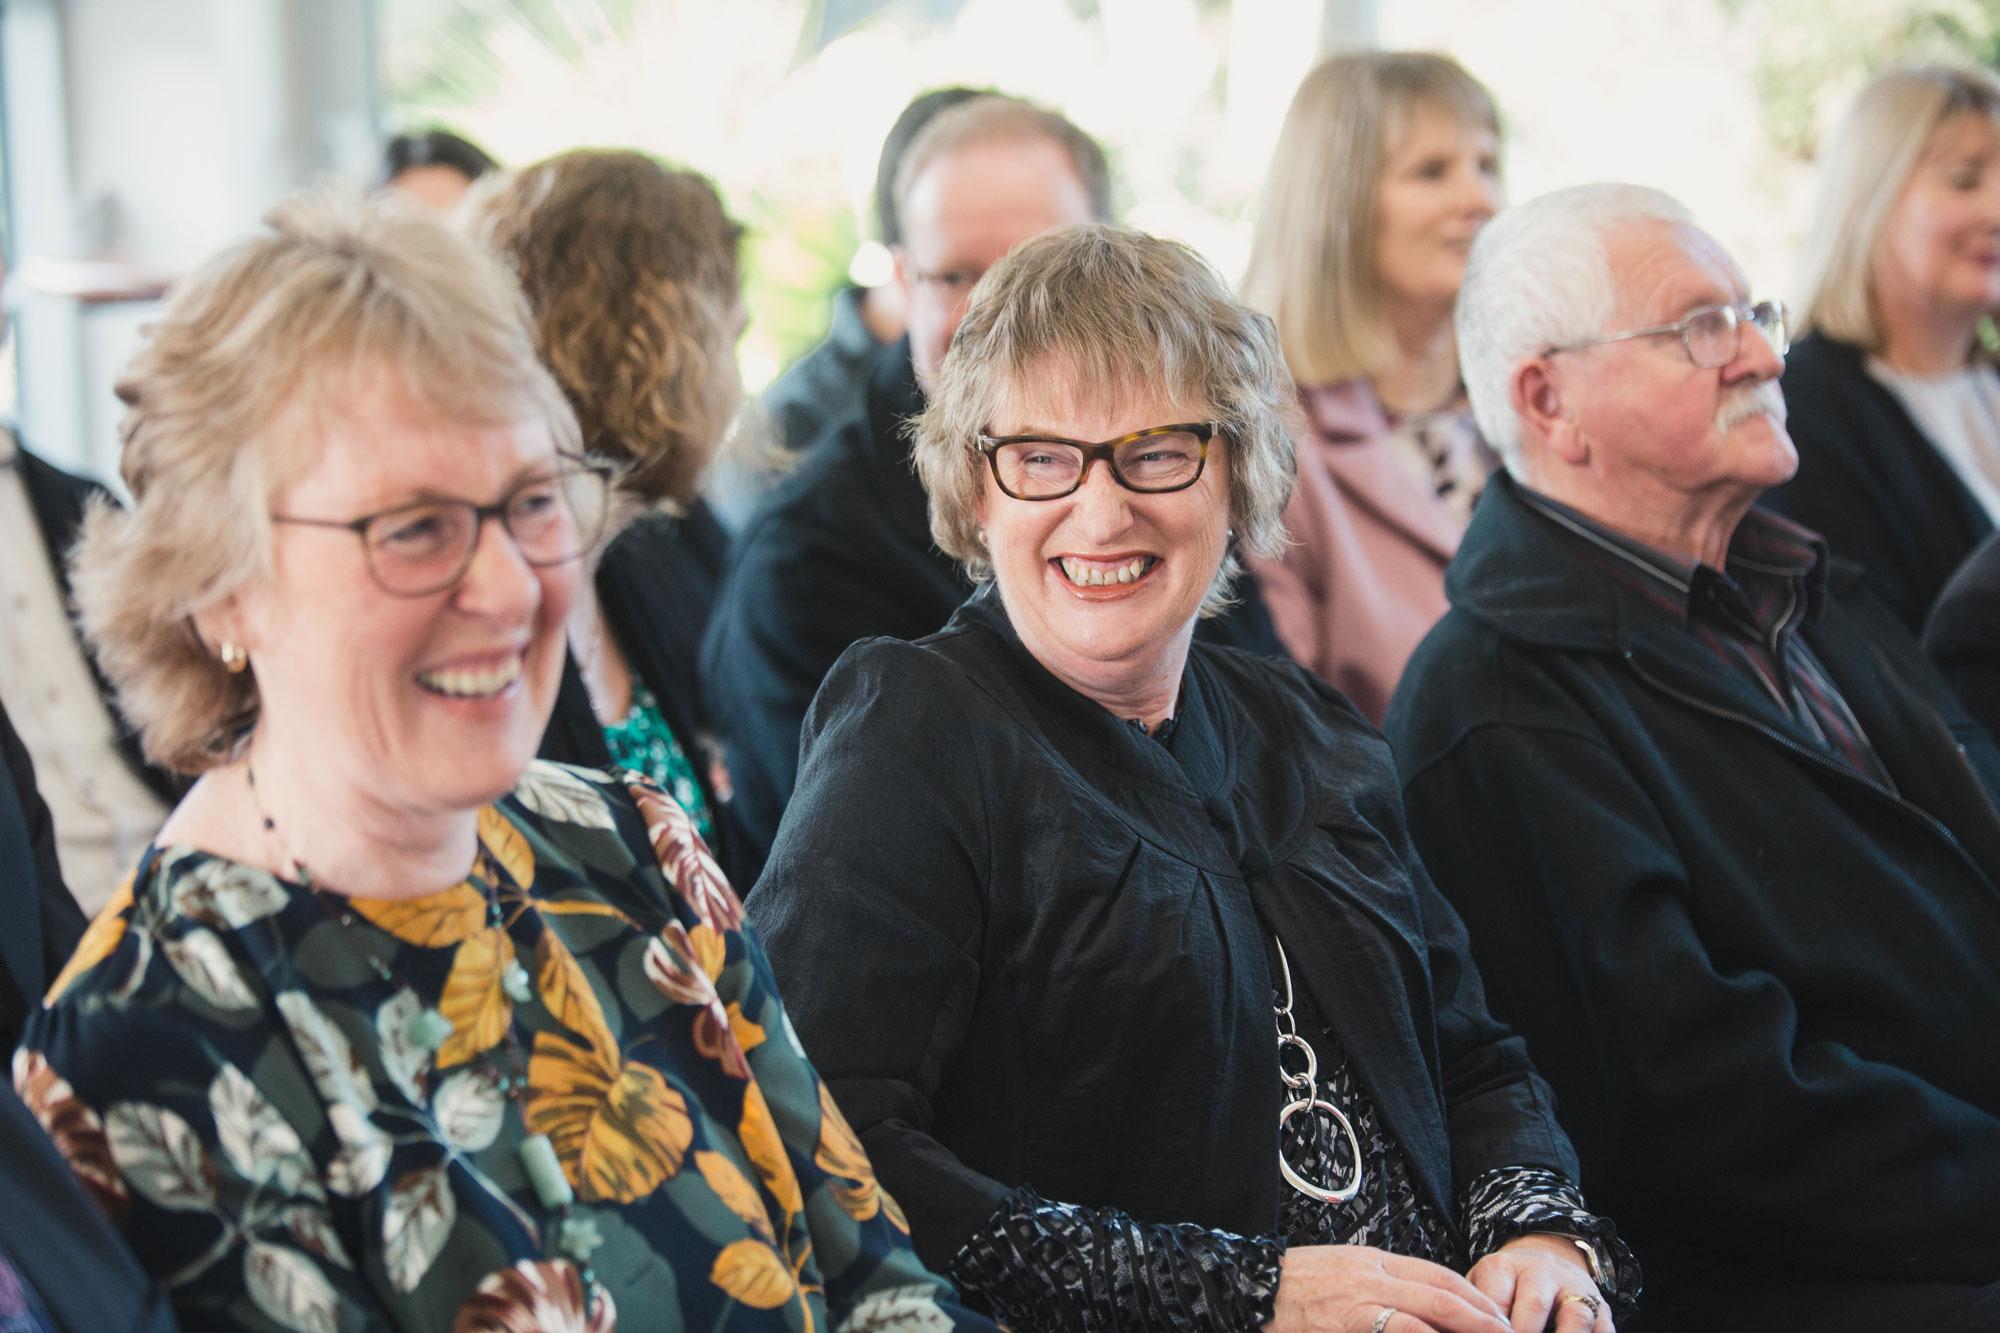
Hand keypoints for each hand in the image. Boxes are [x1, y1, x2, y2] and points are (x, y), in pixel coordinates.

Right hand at [1266, 1244, 1513, 1332]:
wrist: (1246, 1289)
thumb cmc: (1290, 1287)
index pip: (1435, 1272)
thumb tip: (1411, 1306)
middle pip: (1441, 1290)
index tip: (1493, 1311)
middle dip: (1481, 1312)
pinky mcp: (1346, 1322)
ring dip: (1464, 1326)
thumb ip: (1374, 1284)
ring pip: (1428, 1311)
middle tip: (1508, 1330)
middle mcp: (1372, 1275)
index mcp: (1372, 1261)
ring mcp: (1360, 1300)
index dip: (1470, 1292)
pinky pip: (1398, 1330)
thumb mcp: (1338, 1272)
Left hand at [1465, 1234, 1613, 1332]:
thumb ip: (1475, 1310)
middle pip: (1535, 1304)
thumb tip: (1455, 1327)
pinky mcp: (1602, 1309)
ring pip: (1576, 1315)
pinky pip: (1601, 1329)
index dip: (1492, 1327)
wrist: (1546, 1261)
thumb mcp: (1481, 1289)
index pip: (1495, 1299)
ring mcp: (1575, 1289)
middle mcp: (1542, 1272)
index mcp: (1503, 1267)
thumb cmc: (1503, 1287)